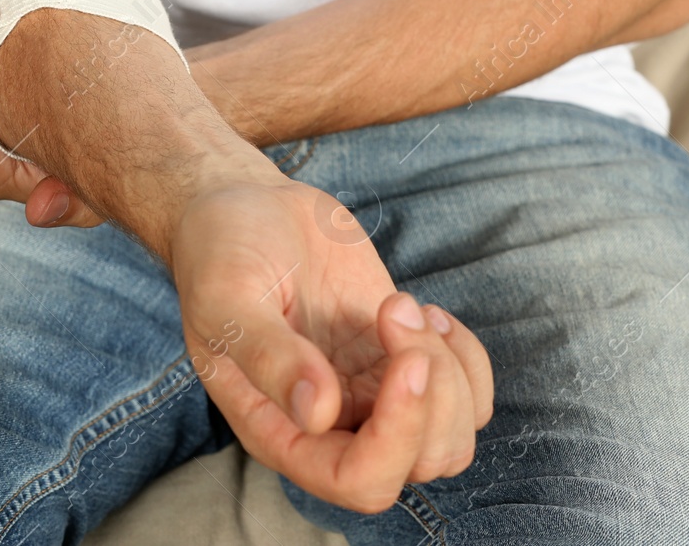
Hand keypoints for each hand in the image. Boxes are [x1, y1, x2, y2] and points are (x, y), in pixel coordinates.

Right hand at [172, 179, 492, 511]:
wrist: (244, 209)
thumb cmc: (221, 254)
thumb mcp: (229, 298)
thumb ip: (268, 357)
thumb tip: (318, 415)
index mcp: (281, 430)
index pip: (357, 480)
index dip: (397, 438)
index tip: (406, 361)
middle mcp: (332, 427)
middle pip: (420, 461)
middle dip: (433, 393)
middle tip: (395, 310)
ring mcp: (370, 393)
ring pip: (452, 434)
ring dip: (452, 373)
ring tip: (403, 307)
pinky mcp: (397, 359)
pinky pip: (465, 394)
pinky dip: (467, 359)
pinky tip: (428, 312)